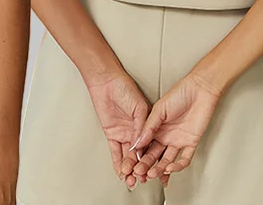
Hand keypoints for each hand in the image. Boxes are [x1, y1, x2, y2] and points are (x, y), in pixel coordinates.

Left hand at [85, 69, 168, 189]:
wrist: (106, 82)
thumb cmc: (124, 88)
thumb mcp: (138, 107)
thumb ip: (141, 127)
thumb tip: (141, 147)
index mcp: (147, 125)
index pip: (152, 146)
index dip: (155, 160)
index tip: (156, 172)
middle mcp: (136, 132)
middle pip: (140, 155)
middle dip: (141, 168)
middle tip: (142, 179)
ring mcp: (124, 134)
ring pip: (128, 156)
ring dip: (129, 169)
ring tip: (131, 180)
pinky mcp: (112, 134)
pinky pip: (115, 151)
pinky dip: (117, 162)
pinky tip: (121, 172)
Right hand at [130, 70, 222, 181]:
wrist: (199, 90)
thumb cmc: (179, 94)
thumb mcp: (159, 110)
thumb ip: (149, 127)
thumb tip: (137, 142)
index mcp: (156, 127)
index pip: (146, 145)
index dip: (139, 155)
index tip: (132, 163)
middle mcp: (166, 136)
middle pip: (155, 155)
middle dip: (147, 165)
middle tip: (140, 173)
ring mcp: (178, 140)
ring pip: (168, 159)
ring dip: (161, 168)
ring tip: (154, 174)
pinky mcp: (191, 143)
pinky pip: (185, 158)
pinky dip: (178, 165)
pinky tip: (171, 169)